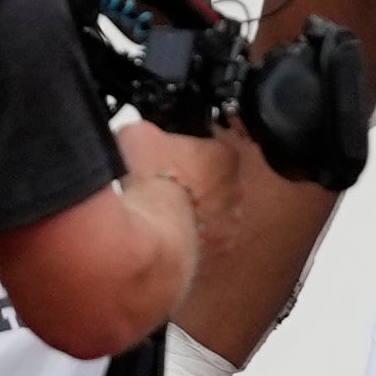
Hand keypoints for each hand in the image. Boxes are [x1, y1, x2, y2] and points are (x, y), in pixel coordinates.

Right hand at [117, 122, 246, 291]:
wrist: (150, 235)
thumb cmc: (148, 186)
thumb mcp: (138, 136)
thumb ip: (148, 129)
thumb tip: (141, 129)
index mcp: (226, 154)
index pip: (215, 144)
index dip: (191, 148)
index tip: (173, 154)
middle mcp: (237, 187)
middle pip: (218, 177)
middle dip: (196, 179)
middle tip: (166, 183)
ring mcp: (232, 219)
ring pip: (216, 208)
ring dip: (197, 208)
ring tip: (166, 209)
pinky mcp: (222, 246)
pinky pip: (210, 235)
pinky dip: (195, 233)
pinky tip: (171, 229)